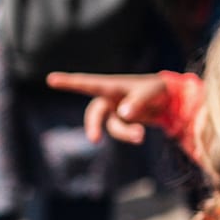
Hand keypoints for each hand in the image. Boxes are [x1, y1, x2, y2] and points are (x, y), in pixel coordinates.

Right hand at [46, 71, 170, 143]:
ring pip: (112, 126)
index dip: (69, 82)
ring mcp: (114, 111)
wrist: (169, 100)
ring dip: (125, 133)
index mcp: (113, 85)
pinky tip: (140, 134)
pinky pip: (121, 132)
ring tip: (140, 136)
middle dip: (93, 126)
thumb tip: (123, 114)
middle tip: (94, 140)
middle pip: (94, 112)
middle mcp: (109, 98)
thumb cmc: (157, 89)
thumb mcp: (151, 92)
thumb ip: (138, 101)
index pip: (88, 83)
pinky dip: (130, 135)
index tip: (50, 79)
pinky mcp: (122, 122)